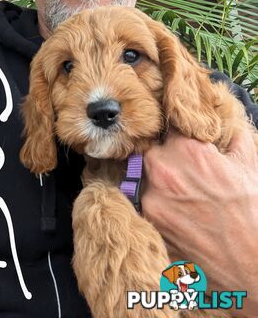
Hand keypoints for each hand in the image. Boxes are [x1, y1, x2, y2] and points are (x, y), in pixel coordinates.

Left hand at [142, 130, 257, 316]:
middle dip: (165, 159)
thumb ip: (234, 137)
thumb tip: (228, 124)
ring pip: (143, 179)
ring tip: (180, 196)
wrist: (251, 265)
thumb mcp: (248, 165)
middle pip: (152, 153)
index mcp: (187, 150)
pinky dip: (154, 205)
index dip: (179, 134)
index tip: (183, 141)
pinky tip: (175, 213)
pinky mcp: (147, 225)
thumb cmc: (252, 212)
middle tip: (183, 172)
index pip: (170, 127)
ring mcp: (151, 200)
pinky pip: (142, 205)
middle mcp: (162, 171)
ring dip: (157, 183)